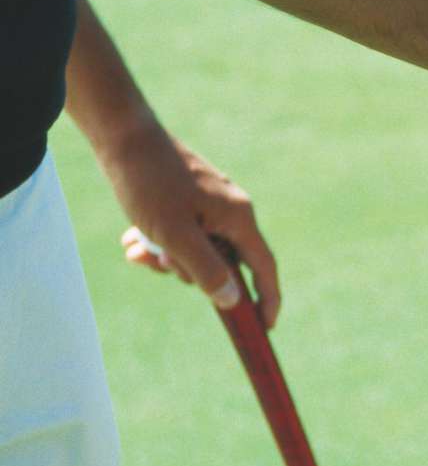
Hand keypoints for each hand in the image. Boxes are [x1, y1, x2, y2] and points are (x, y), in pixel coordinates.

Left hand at [97, 119, 280, 325]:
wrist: (124, 137)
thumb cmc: (150, 184)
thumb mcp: (176, 235)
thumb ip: (207, 269)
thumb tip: (233, 301)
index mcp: (239, 219)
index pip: (263, 268)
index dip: (266, 299)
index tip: (264, 328)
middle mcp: (232, 211)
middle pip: (223, 262)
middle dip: (188, 271)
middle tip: (157, 260)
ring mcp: (212, 204)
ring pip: (198, 249)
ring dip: (167, 256)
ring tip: (135, 245)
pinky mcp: (191, 199)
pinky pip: (184, 233)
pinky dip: (161, 241)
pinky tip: (134, 236)